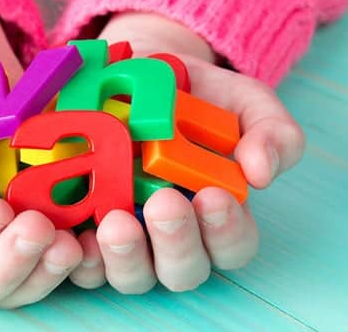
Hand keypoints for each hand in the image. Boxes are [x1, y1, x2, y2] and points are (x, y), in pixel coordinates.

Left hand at [69, 12, 305, 292]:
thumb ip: (271, 133)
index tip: (214, 196)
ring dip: (125, 256)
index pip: (230, 245)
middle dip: (175, 243)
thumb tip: (262, 172)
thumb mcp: (244, 104)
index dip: (226, 231)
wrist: (139, 73)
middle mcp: (170, 237)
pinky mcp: (84, 227)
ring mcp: (126, 237)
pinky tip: (75, 234)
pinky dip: (78, 255)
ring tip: (116, 222)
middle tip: (165, 204)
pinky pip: (80, 260)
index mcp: (215, 217)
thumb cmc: (198, 97)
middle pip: (181, 270)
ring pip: (130, 274)